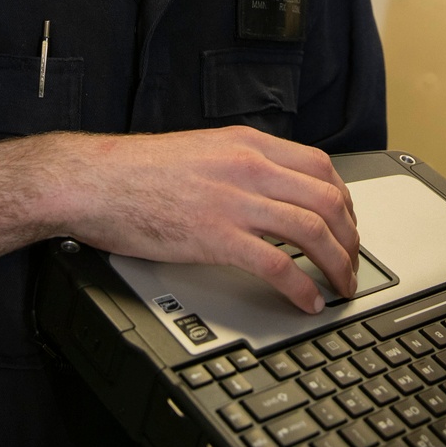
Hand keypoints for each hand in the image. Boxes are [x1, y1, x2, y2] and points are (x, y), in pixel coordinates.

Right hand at [36, 126, 359, 313]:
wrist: (93, 180)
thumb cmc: (135, 171)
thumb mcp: (201, 151)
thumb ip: (239, 165)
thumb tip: (267, 190)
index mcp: (246, 144)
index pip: (320, 167)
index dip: (345, 202)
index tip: (348, 225)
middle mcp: (248, 166)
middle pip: (328, 199)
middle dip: (351, 238)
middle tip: (352, 263)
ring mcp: (234, 200)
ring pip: (313, 231)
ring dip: (337, 265)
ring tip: (341, 288)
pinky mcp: (215, 236)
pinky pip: (277, 265)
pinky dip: (301, 287)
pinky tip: (307, 302)